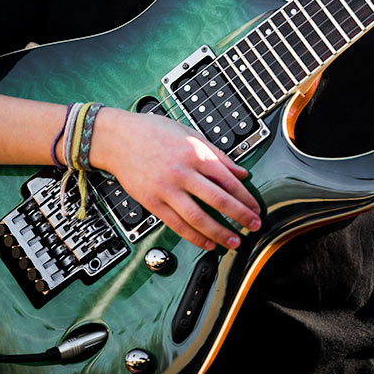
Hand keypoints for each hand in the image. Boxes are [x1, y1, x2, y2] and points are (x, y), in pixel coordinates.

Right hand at [90, 108, 261, 250]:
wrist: (118, 138)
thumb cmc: (152, 132)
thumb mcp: (189, 134)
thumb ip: (217, 154)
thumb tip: (240, 171)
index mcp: (194, 152)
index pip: (228, 178)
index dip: (245, 196)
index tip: (255, 206)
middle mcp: (182, 172)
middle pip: (218, 199)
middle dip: (240, 215)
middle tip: (254, 225)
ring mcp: (166, 189)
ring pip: (198, 217)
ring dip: (219, 232)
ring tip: (233, 241)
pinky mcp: (152, 202)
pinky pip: (177, 224)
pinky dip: (194, 236)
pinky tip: (207, 242)